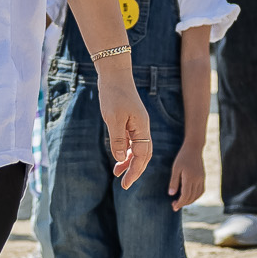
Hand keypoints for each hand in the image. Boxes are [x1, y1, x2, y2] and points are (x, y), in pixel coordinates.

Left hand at [95, 71, 153, 189]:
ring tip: (117, 173)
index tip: (126, 184)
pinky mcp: (130, 121)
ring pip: (137, 149)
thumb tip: (119, 157)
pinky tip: (117, 157)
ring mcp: (137, 124)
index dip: (135, 171)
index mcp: (142, 128)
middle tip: (124, 184)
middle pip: (143, 155)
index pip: (142, 156)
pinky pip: (131, 141)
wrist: (114, 73)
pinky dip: (125, 151)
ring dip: (128, 162)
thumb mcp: (113, 118)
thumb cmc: (114, 94)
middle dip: (135, 170)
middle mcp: (142, 128)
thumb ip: (117, 140)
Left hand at [169, 144, 205, 209]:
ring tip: (181, 202)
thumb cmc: (182, 157)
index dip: (180, 203)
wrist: (194, 148)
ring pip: (197, 195)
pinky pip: (201, 191)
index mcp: (189, 178)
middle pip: (191, 197)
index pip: (185, 195)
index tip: (174, 207)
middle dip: (183, 203)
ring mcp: (201, 179)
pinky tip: (189, 196)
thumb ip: (173, 182)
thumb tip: (171, 194)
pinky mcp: (203, 178)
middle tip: (174, 206)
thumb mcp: (175, 168)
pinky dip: (195, 196)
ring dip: (189, 201)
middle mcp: (197, 180)